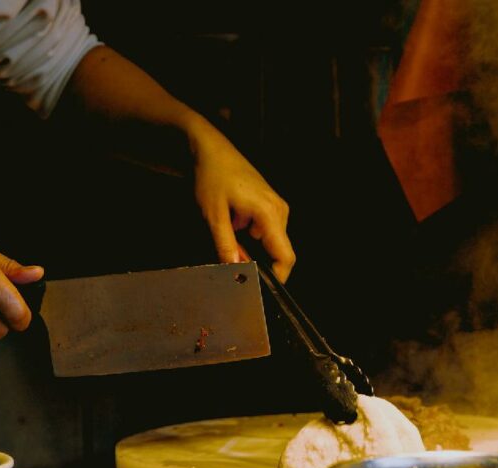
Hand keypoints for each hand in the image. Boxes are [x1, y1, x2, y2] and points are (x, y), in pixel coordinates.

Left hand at [188, 119, 295, 281]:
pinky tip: (232, 227)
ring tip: (228, 240)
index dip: (277, 278)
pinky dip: (250, 238)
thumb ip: (225, 245)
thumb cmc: (212, 177)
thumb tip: (235, 270)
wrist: (211, 148)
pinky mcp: (269, 205)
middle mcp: (279, 210)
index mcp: (270, 214)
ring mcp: (276, 207)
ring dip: (251, 249)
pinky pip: (265, 231)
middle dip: (258, 263)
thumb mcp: (213, 215)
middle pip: (279, 251)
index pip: (286, 256)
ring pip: (270, 242)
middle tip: (232, 262)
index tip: (259, 289)